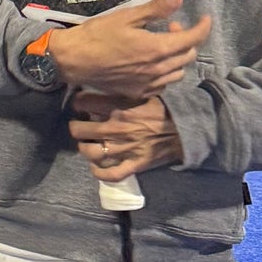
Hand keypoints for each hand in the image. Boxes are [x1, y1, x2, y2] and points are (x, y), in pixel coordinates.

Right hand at [45, 0, 208, 97]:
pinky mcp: (139, 92)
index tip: (205, 18)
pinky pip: (164, 85)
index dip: (203, 27)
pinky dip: (165, 73)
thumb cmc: (97, 35)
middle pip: (188, 56)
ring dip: (177, 57)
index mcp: (157, 48)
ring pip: (178, 72)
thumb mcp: (126, 16)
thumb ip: (156, 9)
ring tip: (162, 45)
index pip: (193, 39)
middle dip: (186, 39)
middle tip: (170, 26)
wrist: (73, 60)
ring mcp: (149, 84)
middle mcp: (158, 70)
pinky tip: (152, 64)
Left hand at [68, 92, 185, 181]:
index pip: (82, 102)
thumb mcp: (139, 92)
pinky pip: (111, 174)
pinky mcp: (134, 165)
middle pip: (79, 130)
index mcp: (118, 107)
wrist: (184, 129)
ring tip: (87, 144)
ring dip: (85, 148)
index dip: (77, 102)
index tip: (80, 104)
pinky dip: (99, 173)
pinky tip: (95, 166)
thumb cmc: (162, 109)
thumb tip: (101, 87)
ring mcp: (124, 149)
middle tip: (80, 125)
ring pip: (90, 152)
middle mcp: (116, 128)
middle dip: (76, 127)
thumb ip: (119, 92)